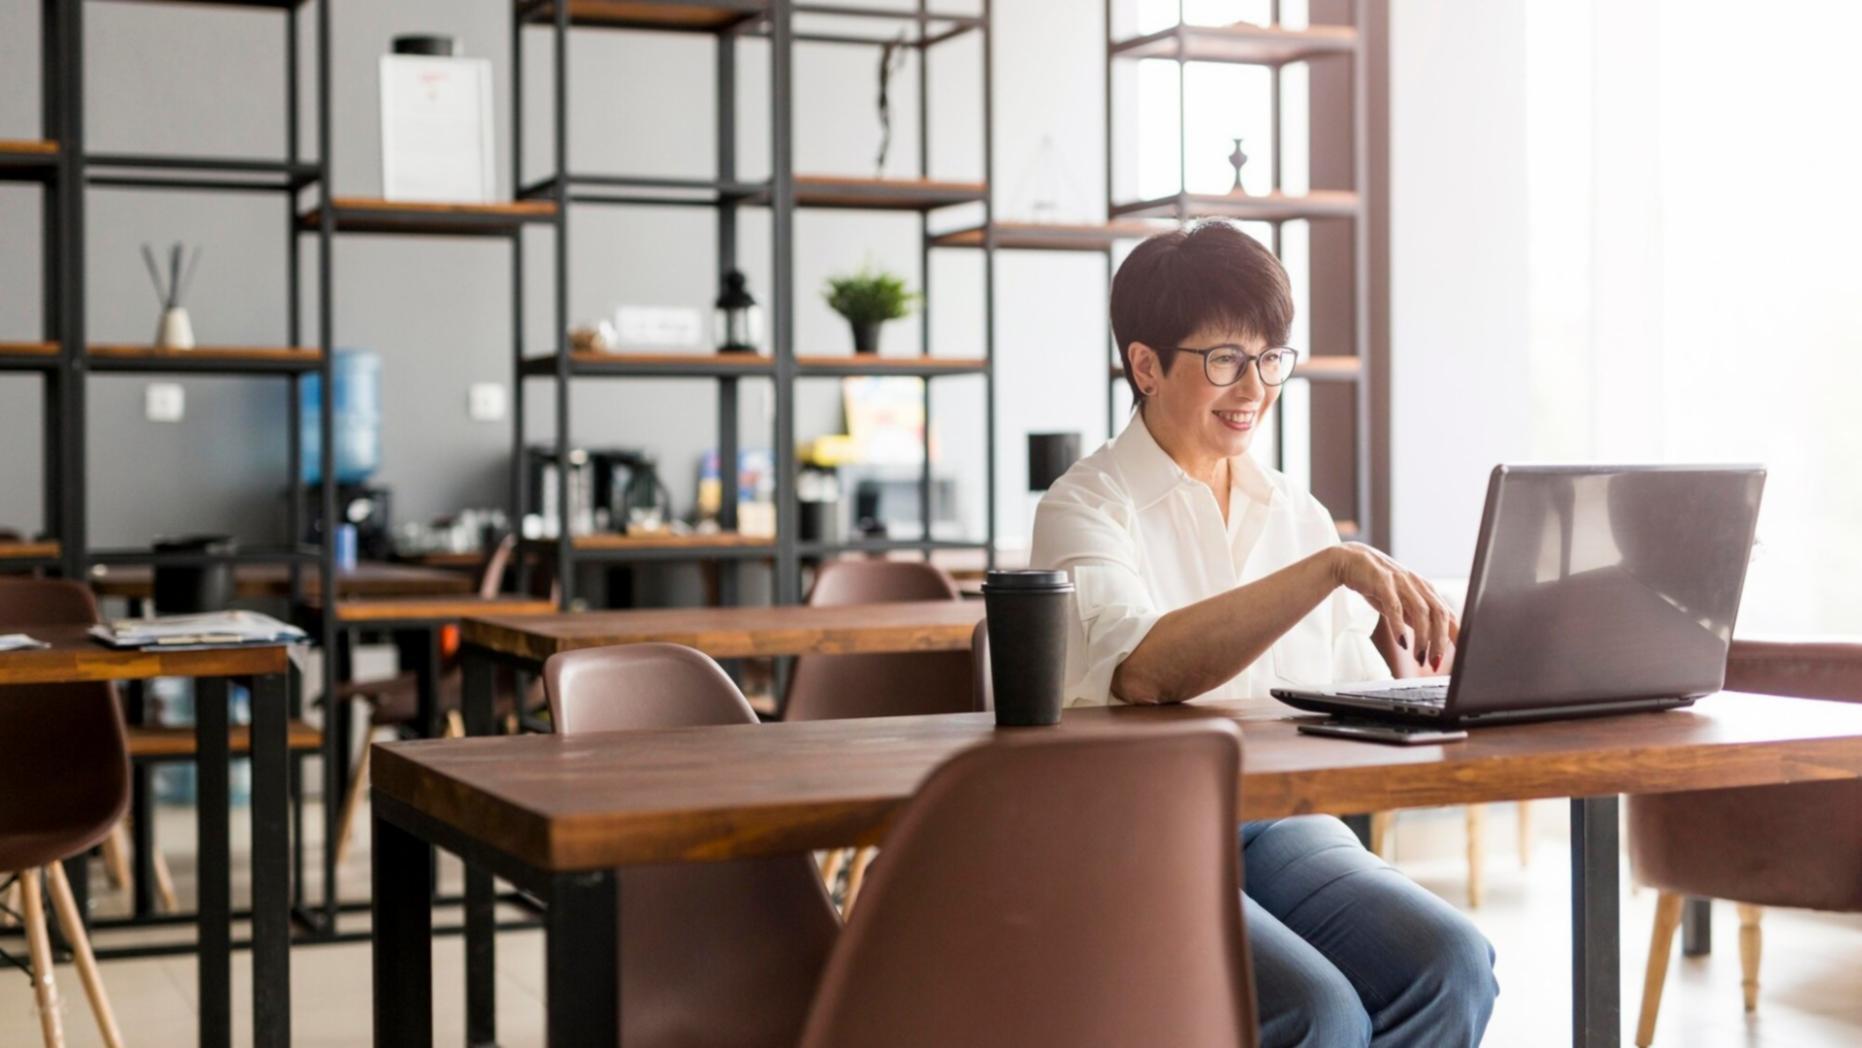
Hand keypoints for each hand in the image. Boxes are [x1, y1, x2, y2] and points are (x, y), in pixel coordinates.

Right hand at [1327, 543, 1458, 670]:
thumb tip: (1430, 637)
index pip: (1448, 613)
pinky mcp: (1382, 582)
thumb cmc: (1375, 582)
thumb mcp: (1400, 600)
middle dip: (1440, 641)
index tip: (1460, 654)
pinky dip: (1400, 626)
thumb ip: (1414, 616)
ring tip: (1419, 658)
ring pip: (1421, 612)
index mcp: (1425, 589)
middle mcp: (1417, 584)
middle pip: (1439, 614)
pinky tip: (1402, 642)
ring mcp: (1401, 582)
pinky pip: (1394, 606)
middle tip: (1436, 663)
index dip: (1456, 634)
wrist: (1348, 560)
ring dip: (1422, 638)